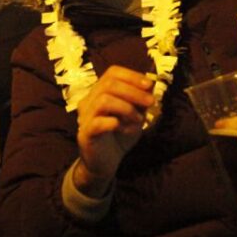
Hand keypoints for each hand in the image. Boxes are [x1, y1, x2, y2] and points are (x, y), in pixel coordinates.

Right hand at [73, 66, 154, 196]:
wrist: (106, 164)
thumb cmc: (119, 136)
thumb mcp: (135, 115)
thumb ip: (140, 100)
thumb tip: (150, 83)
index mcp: (99, 92)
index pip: (112, 73)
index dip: (132, 76)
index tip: (149, 85)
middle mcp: (89, 101)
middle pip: (108, 84)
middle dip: (134, 91)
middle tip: (150, 102)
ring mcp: (85, 117)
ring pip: (103, 100)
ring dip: (126, 108)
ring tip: (138, 120)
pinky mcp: (85, 134)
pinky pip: (98, 122)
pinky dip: (115, 123)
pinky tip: (123, 129)